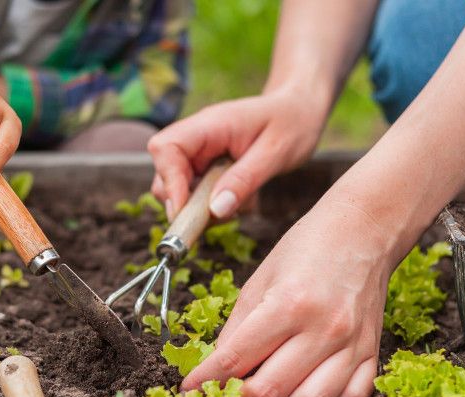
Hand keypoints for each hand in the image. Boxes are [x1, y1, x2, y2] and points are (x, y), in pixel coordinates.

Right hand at [147, 89, 326, 218]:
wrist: (300, 110)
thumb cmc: (292, 122)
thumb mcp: (276, 153)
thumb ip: (245, 180)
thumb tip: (215, 210)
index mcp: (209, 125)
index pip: (166, 149)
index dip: (169, 182)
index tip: (184, 211)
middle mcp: (197, 138)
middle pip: (164, 172)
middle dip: (182, 201)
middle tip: (214, 218)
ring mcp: (200, 153)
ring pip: (177, 187)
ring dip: (198, 207)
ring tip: (234, 208)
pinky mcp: (207, 167)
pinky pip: (195, 193)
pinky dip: (210, 206)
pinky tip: (237, 202)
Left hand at [182, 198, 397, 396]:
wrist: (363, 231)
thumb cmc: (307, 249)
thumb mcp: (259, 279)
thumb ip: (237, 327)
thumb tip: (216, 368)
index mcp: (288, 304)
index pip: (235, 359)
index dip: (205, 381)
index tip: (189, 390)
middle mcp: (323, 328)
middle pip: (270, 391)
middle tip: (224, 393)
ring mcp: (353, 344)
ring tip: (263, 394)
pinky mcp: (372, 352)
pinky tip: (305, 389)